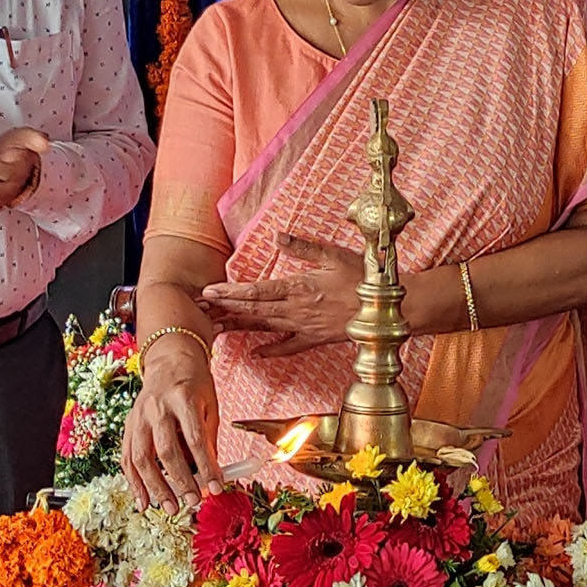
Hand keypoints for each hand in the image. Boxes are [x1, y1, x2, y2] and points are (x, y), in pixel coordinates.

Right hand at [122, 340, 222, 510]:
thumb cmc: (195, 385)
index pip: (195, 439)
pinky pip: (127, 457)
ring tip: (169, 508)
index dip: (206, 467)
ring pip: (141, 457)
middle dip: (180, 481)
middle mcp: (157, 407)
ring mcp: (138, 416)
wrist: (169, 361)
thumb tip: (211, 476)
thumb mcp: (210, 406)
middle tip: (193, 502)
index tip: (216, 489)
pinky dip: (134, 482)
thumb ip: (209, 439)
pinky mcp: (128, 425)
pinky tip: (144, 500)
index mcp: (183, 398)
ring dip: (155, 487)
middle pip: (165, 451)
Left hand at [199, 236, 367, 357]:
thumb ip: (304, 246)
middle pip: (252, 310)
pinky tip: (254, 351)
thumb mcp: (335, 255)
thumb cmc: (364, 279)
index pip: (256, 291)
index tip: (209, 291)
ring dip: (237, 326)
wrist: (388, 310)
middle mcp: (296, 310)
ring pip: (263, 327)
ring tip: (214, 327)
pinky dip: (269, 350)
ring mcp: (303, 327)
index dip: (230, 292)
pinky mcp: (314, 339)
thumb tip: (278, 235)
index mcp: (299, 287)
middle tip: (199, 308)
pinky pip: (287, 347)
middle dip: (223, 308)